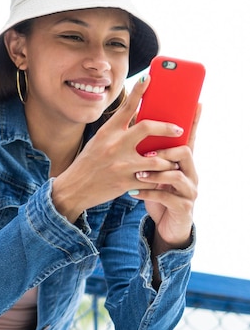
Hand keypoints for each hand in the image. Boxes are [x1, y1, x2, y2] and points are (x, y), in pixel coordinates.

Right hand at [51, 78, 182, 221]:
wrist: (74, 189)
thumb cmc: (88, 163)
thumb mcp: (99, 142)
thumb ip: (117, 132)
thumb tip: (140, 120)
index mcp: (107, 132)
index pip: (125, 107)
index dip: (138, 91)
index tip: (149, 78)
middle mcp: (114, 145)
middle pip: (146, 128)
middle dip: (167, 127)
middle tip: (178, 130)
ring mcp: (121, 165)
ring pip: (156, 159)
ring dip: (169, 160)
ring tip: (174, 160)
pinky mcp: (125, 183)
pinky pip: (151, 180)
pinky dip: (160, 179)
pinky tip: (165, 179)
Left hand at [132, 103, 200, 250]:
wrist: (167, 225)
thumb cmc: (158, 193)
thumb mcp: (155, 172)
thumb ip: (151, 154)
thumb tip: (136, 126)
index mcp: (183, 162)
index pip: (190, 137)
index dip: (194, 121)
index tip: (197, 104)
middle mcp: (191, 174)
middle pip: (184, 153)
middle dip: (165, 151)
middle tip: (146, 153)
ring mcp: (189, 191)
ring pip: (176, 176)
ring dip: (155, 174)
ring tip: (137, 174)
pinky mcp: (182, 207)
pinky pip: (166, 198)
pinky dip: (148, 193)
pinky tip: (133, 193)